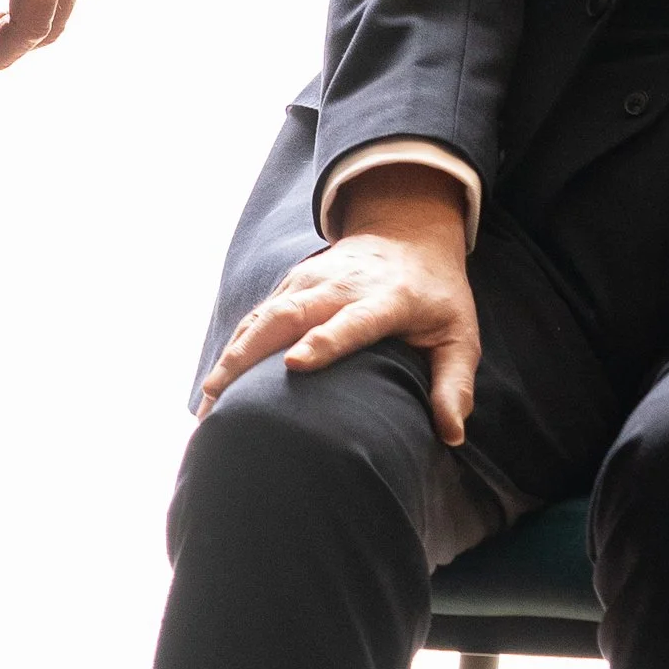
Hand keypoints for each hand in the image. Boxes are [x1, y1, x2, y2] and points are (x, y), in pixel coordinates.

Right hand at [196, 169, 479, 445]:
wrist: (407, 233)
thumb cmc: (437, 296)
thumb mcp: (460, 336)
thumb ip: (454, 384)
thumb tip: (451, 435)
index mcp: (385, 300)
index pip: (351, 321)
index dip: (324, 341)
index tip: (295, 364)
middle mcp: (340, 287)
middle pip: (289, 316)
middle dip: (253, 355)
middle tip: (223, 399)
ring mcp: (310, 282)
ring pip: (264, 316)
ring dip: (233, 356)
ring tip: (208, 402)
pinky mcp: (292, 286)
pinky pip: (257, 317)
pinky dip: (233, 348)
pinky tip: (214, 386)